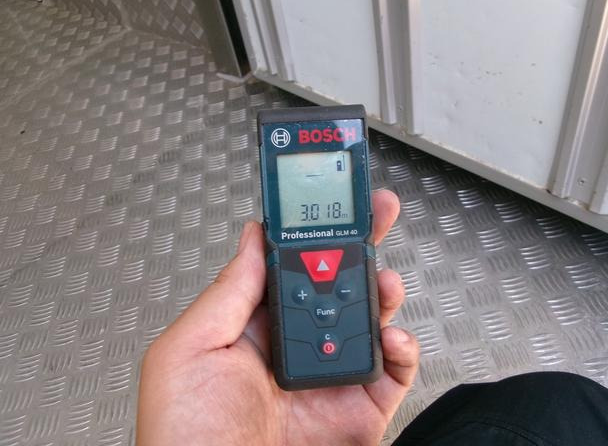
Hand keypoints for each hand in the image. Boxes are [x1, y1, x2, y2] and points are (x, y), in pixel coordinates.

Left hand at [137, 190, 418, 444]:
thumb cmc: (186, 439)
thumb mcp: (189, 350)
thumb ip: (229, 291)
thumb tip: (254, 236)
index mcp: (252, 327)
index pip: (289, 266)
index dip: (310, 231)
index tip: (327, 201)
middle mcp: (294, 347)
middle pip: (336, 283)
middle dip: (360, 242)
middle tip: (375, 210)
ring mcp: (330, 376)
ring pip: (369, 317)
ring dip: (382, 288)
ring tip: (382, 278)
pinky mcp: (360, 408)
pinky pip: (395, 370)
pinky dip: (404, 347)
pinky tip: (391, 336)